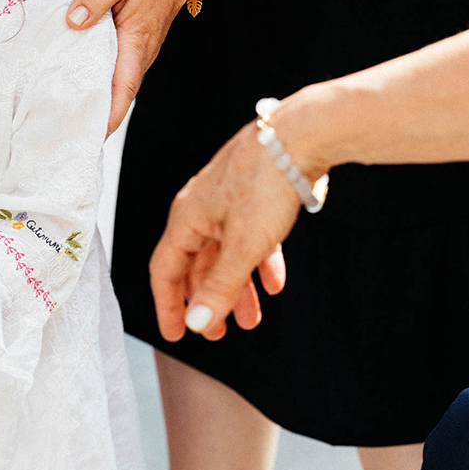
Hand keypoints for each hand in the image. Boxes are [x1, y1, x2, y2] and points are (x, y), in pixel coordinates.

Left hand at [66, 0, 192, 133]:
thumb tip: (73, 22)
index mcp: (137, 42)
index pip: (123, 89)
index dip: (109, 115)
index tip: (92, 136)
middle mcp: (141, 52)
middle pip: (119, 93)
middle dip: (97, 114)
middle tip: (67, 132)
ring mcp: (140, 48)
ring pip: (117, 81)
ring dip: (97, 98)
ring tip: (66, 113)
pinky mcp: (135, 40)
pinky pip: (116, 66)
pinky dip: (99, 77)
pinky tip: (76, 79)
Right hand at [149, 121, 299, 341]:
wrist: (303, 135)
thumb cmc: (266, 183)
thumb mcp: (243, 245)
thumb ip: (220, 287)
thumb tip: (197, 323)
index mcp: (186, 219)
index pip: (165, 270)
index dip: (168, 305)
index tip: (175, 334)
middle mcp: (202, 210)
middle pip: (196, 266)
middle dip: (207, 302)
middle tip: (217, 333)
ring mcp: (229, 203)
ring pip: (226, 255)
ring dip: (237, 289)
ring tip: (251, 318)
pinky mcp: (256, 198)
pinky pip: (251, 239)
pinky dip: (259, 264)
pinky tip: (274, 284)